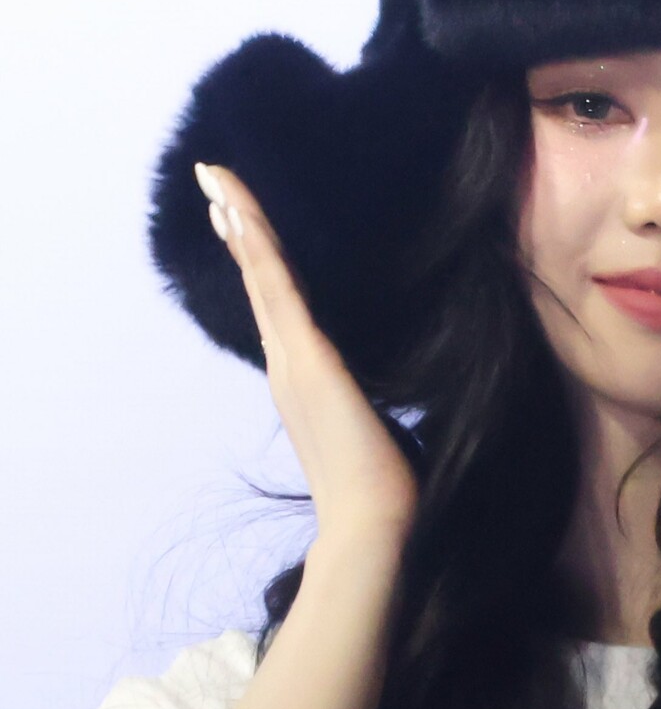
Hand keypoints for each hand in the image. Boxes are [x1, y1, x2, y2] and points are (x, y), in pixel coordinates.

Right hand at [195, 163, 419, 551]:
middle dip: (239, 228)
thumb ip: (374, 404)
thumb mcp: (380, 429)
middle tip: (215, 181)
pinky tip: (240, 211)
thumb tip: (397, 396)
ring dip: (240, 223)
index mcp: (305, 382)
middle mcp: (289, 368)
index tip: (243, 221)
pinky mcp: (307, 361)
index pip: (279, 306)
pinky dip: (256, 247)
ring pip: (260, 276)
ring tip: (217, 180)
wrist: (375, 529)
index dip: (259, 261)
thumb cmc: (385, 492)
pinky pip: (275, 289)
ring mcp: (293, 363)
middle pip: (259, 281)